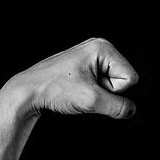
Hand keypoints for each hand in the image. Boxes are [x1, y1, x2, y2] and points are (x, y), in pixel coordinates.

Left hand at [7, 37, 138, 118]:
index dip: (113, 90)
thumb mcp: (91, 100)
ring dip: (98, 94)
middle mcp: (100, 48)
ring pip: (113, 85)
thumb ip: (118, 107)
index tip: (90, 87)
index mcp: (103, 48)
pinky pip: (103, 85)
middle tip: (83, 89)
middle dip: (106, 91)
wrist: (28, 92)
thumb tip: (131, 110)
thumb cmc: (53, 89)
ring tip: (78, 89)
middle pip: (123, 80)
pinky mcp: (87, 67)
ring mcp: (93, 57)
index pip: (130, 78)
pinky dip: (92, 93)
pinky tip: (77, 90)